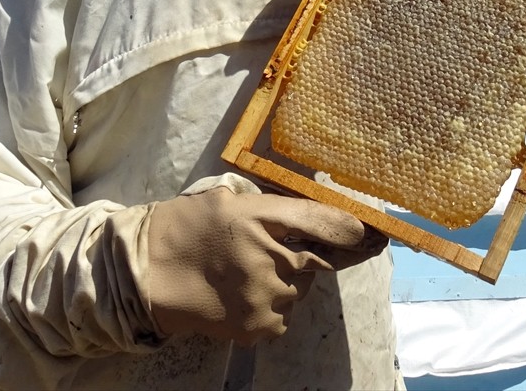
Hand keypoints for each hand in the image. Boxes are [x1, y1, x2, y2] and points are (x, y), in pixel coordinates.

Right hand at [138, 187, 384, 344]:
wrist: (147, 274)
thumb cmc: (188, 228)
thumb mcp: (230, 198)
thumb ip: (275, 204)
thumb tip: (324, 210)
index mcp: (260, 216)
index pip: (325, 221)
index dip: (356, 228)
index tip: (378, 233)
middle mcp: (268, 257)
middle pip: (321, 261)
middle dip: (315, 256)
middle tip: (284, 253)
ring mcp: (266, 296)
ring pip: (302, 290)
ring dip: (288, 282)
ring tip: (248, 273)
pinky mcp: (260, 326)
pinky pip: (286, 315)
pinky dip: (274, 306)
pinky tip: (243, 294)